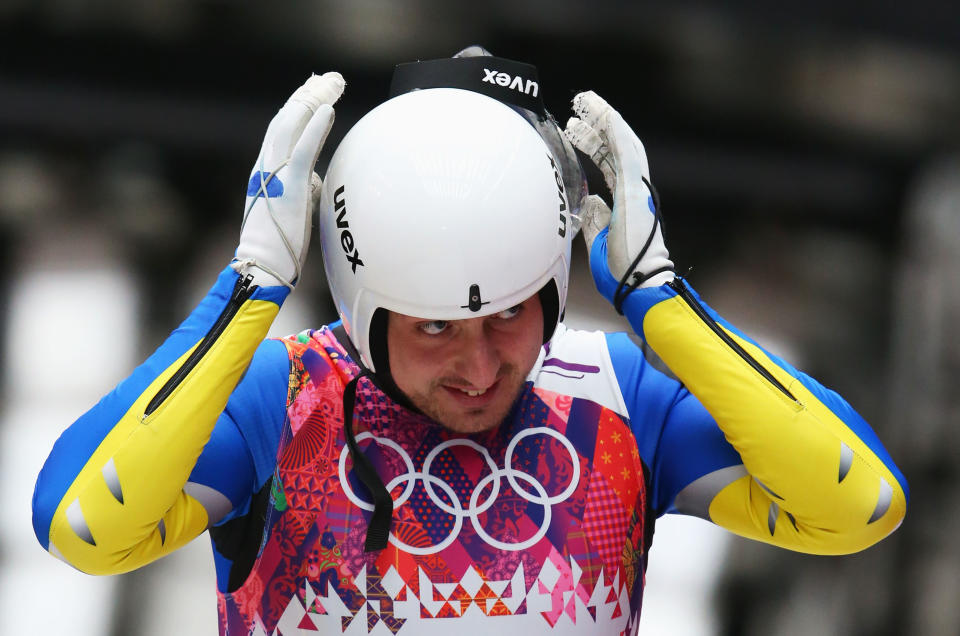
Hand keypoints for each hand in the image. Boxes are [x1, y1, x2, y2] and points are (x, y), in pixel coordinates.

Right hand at [233, 72, 345, 288]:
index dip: (300, 106)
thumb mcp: (293, 207)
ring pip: (292, 125)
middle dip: (309, 94)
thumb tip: (315, 179)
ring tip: (332, 84)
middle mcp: (267, 165)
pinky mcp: (289, 186)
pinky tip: (329, 110)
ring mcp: (275, 174)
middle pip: (287, 118)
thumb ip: (302, 187)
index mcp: (266, 170)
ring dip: (313, 101)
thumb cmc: (279, 244)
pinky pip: (303, 150)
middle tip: (329, 77)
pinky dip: (315, 128)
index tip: (317, 89)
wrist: (262, 265)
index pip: (283, 128)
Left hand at [564, 91, 672, 310]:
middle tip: (576, 107)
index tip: (574, 128)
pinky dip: (616, 132)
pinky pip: (627, 154)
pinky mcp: (636, 191)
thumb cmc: (621, 271)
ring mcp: (636, 189)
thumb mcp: (598, 239)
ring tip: (585, 101)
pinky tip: (604, 115)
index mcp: (624, 201)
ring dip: (604, 120)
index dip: (593, 143)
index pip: (608, 163)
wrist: (637, 285)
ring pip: (622, 143)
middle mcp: (633, 190)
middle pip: (614, 147)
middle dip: (596, 125)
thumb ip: (594, 218)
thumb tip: (588, 199)